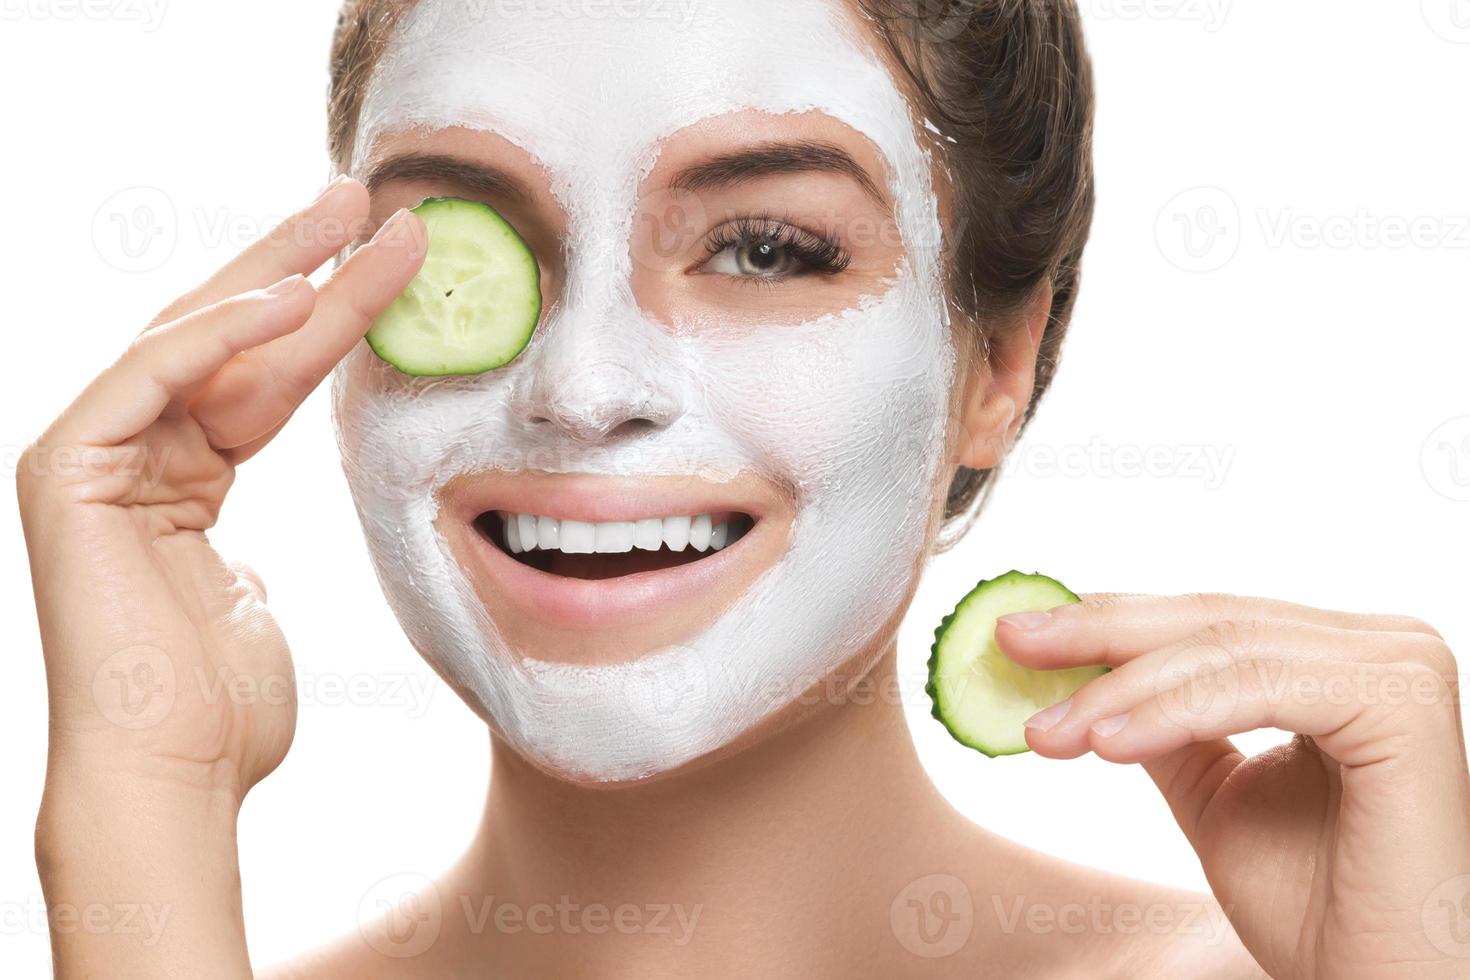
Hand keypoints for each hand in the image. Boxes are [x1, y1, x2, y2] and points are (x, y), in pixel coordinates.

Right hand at [19, 178, 423, 802]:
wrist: (177, 770)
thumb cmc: (222, 701)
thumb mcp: (251, 591)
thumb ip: (240, 547)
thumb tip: (249, 553)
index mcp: (174, 477)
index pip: (258, 372)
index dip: (325, 312)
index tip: (389, 261)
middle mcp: (128, 452)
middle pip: (224, 333)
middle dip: (298, 260)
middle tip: (367, 199)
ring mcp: (91, 455)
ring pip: (197, 338)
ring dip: (279, 271)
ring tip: (355, 217)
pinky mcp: (67, 468)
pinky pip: (151, 374)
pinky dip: (218, 333)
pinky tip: (293, 294)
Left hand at [999, 593, 1469, 979]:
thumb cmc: (1315, 908)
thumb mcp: (1213, 793)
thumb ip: (1163, 723)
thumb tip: (1079, 668)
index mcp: (1341, 660)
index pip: (1207, 619)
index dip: (1108, 621)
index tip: (1020, 634)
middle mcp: (1382, 648)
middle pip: (1210, 620)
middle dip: (1097, 636)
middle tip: (1012, 644)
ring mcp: (1400, 668)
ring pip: (1223, 649)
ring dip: (1119, 689)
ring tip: (1049, 730)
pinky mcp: (1403, 704)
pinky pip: (1259, 685)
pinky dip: (1172, 709)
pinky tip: (1108, 743)